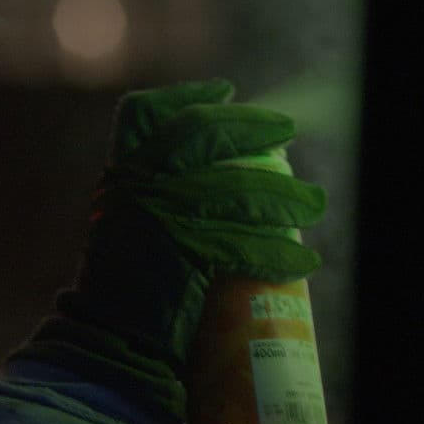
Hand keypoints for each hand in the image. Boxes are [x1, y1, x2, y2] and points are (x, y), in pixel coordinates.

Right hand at [102, 78, 325, 285]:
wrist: (107, 334)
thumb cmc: (123, 286)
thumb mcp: (124, 225)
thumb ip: (153, 197)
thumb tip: (217, 173)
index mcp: (120, 174)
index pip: (144, 114)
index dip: (187, 95)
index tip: (226, 88)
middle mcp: (137, 185)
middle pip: (203, 134)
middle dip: (252, 125)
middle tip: (288, 130)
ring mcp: (161, 215)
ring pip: (240, 190)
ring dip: (287, 197)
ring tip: (315, 204)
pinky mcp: (185, 253)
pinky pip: (247, 244)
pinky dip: (280, 253)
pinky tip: (305, 260)